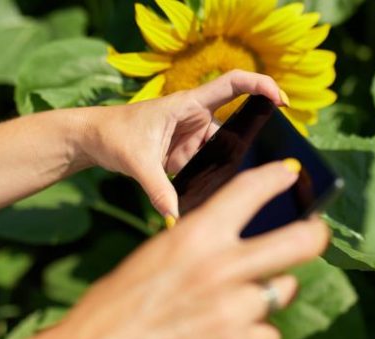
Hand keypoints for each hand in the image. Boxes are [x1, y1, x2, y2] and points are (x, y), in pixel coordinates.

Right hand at [57, 160, 329, 338]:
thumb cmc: (118, 305)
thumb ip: (200, 244)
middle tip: (315, 235)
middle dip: (315, 235)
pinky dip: (252, 335)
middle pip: (301, 241)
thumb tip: (236, 238)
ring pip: (283, 290)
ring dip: (268, 294)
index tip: (292, 174)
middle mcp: (222, 267)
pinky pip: (268, 333)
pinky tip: (224, 337)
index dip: (278, 177)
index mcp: (195, 236)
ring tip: (236, 304)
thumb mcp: (156, 257)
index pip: (251, 190)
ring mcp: (235, 309)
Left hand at [76, 70, 287, 217]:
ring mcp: (193, 138)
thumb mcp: (137, 162)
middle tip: (272, 161)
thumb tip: (176, 217)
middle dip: (251, 142)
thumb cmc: (113, 134)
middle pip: (235, 126)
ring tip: (238, 187)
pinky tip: (218, 194)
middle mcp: (196, 118)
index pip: (233, 84)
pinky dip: (213, 179)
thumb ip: (158, 190)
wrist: (92, 140)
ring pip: (224, 152)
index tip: (281, 99)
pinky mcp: (186, 155)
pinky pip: (209, 166)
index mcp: (188, 104)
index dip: (260, 85)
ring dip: (229, 167)